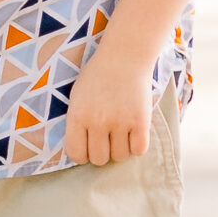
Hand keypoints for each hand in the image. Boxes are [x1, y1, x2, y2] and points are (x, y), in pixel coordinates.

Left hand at [63, 47, 152, 165]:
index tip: (88, 148)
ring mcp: (120, 122)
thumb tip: (80, 151)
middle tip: (106, 140)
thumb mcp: (77, 96)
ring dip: (120, 148)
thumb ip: (76, 122)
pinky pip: (139, 150)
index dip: (82, 155)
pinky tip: (133, 133)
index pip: (76, 154)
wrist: (124, 57)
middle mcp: (98, 121)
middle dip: (102, 152)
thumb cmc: (97, 76)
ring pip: (119, 156)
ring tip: (120, 133)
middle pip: (99, 159)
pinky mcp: (141, 121)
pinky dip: (136, 145)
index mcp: (78, 115)